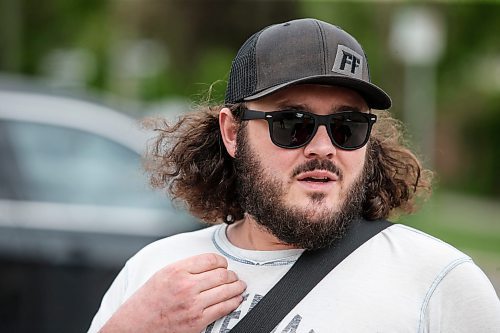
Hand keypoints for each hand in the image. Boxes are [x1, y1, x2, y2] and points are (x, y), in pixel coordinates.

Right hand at [99, 253, 245, 332]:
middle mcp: (186, 286)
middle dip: (232, 275)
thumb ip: (186, 267)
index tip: (223, 265)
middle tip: (234, 276)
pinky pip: (223, 309)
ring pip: (226, 291)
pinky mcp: (197, 321)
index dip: (221, 262)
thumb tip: (210, 264)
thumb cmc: (147, 301)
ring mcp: (193, 305)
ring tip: (239, 286)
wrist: (135, 326)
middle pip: (222, 274)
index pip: (211, 259)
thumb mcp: (163, 274)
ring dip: (237, 287)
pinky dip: (233, 302)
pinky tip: (235, 300)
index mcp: (177, 270)